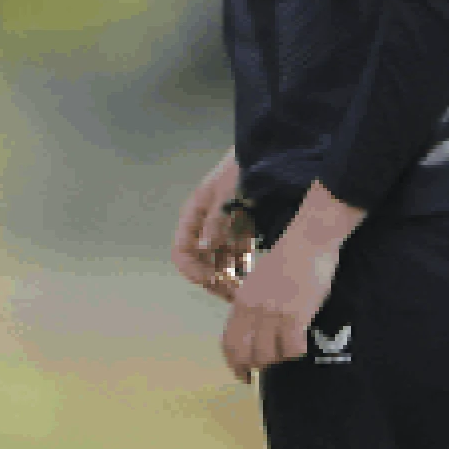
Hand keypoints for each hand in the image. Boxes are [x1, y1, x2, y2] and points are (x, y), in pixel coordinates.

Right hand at [174, 152, 250, 302]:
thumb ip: (216, 220)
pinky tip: (256, 280)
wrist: (266, 153)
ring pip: (221, 263)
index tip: (210, 281)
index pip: (182, 252)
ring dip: (231, 280)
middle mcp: (205, 227)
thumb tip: (203, 248)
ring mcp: (224, 230)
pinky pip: (240, 256)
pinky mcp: (243, 230)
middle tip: (233, 295)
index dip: (192, 270)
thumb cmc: (240, 167)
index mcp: (193, 216)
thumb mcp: (227, 192)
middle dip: (214, 281)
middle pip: (201, 262)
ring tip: (247, 294)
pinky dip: (245, 270)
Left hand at [219, 189, 364, 384]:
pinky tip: (302, 342)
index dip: (234, 364)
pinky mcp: (295, 314)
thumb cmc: (287, 261)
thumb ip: (252, 307)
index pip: (228, 342)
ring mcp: (273, 313)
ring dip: (279, 358)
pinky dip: (297, 351)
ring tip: (288, 349)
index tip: (242, 375)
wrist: (308, 242)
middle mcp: (252, 309)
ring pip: (268, 354)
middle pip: (246, 354)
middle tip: (269, 367)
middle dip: (257, 366)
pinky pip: (292, 348)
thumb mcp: (258, 283)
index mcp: (241, 302)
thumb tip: (253, 334)